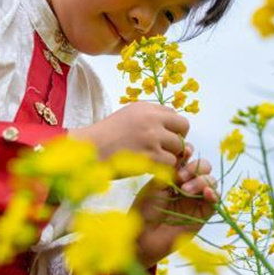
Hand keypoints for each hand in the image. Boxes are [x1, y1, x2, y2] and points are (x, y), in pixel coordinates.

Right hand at [68, 102, 188, 167]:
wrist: (90, 151)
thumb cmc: (106, 135)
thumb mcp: (127, 116)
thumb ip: (149, 117)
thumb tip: (171, 124)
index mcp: (146, 107)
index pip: (175, 113)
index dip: (173, 127)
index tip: (164, 135)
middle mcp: (152, 119)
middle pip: (183, 127)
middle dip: (178, 138)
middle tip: (166, 148)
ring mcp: (152, 137)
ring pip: (179, 147)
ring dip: (170, 155)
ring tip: (154, 158)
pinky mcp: (151, 156)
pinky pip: (170, 162)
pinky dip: (163, 167)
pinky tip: (150, 166)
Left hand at [132, 146, 219, 267]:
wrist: (142, 236)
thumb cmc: (144, 210)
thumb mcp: (155, 184)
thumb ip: (171, 169)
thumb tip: (184, 154)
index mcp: (174, 175)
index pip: (188, 158)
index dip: (189, 152)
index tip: (184, 153)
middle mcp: (187, 185)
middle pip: (204, 166)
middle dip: (196, 167)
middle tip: (181, 177)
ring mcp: (195, 199)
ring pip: (211, 181)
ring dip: (202, 180)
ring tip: (185, 190)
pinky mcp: (202, 214)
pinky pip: (215, 201)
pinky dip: (214, 194)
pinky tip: (206, 193)